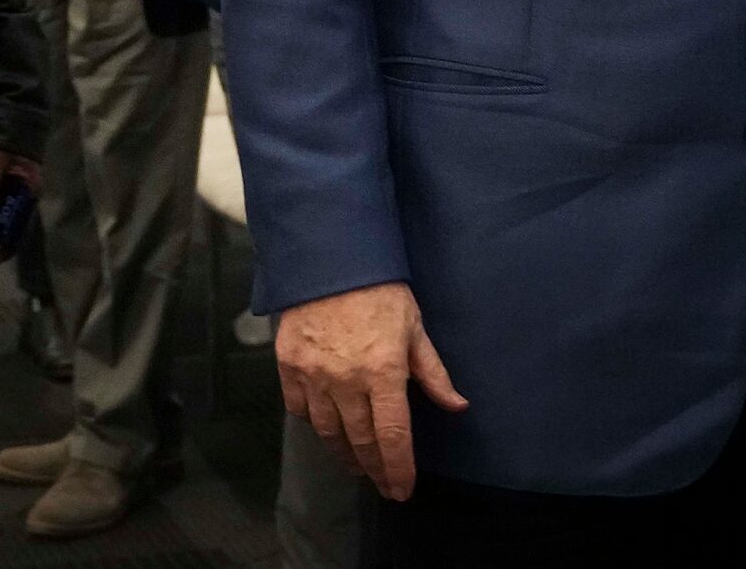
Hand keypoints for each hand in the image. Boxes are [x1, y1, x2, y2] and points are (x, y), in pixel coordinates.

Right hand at [275, 281, 467, 500]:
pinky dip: (313, 422)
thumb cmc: (377, 290)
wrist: (327, 257)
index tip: (402, 490)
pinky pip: (299, 407)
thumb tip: (457, 405)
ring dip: (344, 453)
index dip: (398, 469)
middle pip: (361, 441)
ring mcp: (313, 374)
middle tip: (383, 485)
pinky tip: (325, 427)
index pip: (393, 436)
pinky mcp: (288, 364)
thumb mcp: (414, 327)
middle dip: (375, 469)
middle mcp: (346, 380)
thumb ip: (432, 372)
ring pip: (328, 431)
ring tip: (356, 465)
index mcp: (383, 371)